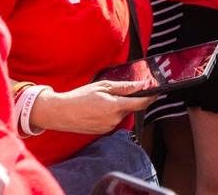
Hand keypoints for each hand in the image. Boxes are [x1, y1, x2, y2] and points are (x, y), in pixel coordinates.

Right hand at [30, 81, 155, 134]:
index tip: (156, 91)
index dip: (151, 97)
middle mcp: (115, 119)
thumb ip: (125, 87)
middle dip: (131, 99)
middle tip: (121, 91)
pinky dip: (111, 113)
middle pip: (131, 108)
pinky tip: (100, 108)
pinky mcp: (103, 131)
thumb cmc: (80, 97)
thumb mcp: (103, 86)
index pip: (141, 103)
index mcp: (116, 106)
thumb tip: (142, 84)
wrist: (60, 113)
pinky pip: (113, 120)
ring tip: (104, 100)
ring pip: (122, 114)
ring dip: (120, 106)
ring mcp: (109, 127)